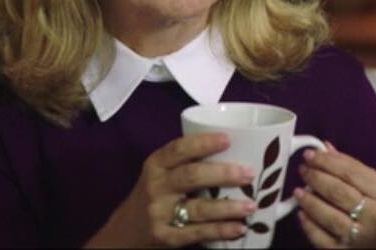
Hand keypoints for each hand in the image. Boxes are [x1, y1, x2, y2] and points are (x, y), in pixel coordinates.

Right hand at [84, 133, 257, 247]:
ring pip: (198, 208)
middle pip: (191, 177)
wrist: (124, 232)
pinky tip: (238, 228)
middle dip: (223, 174)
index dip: (203, 143)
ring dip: (228, 207)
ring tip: (251, 205)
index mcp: (156, 165)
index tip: (228, 139)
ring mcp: (159, 213)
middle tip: (248, 173)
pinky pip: (196, 233)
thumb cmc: (153, 196)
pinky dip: (219, 230)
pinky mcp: (165, 236)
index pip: (179, 149)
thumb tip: (236, 153)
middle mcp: (155, 187)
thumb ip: (186, 163)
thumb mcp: (160, 174)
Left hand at [295, 143, 375, 247]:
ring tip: (299, 190)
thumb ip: (359, 170)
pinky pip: (322, 239)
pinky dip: (309, 225)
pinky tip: (302, 214)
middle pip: (338, 191)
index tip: (312, 154)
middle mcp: (374, 216)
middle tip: (304, 169)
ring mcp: (360, 237)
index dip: (328, 161)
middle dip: (316, 177)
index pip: (352, 172)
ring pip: (328, 216)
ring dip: (309, 200)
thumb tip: (328, 150)